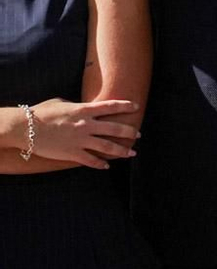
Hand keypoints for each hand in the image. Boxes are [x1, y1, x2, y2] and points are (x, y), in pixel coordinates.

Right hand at [13, 99, 140, 167]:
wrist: (25, 128)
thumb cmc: (41, 113)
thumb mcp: (61, 103)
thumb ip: (76, 105)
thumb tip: (84, 107)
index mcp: (83, 110)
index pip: (110, 106)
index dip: (126, 106)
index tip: (137, 107)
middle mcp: (85, 125)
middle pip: (115, 128)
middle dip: (130, 132)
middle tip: (138, 135)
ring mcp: (80, 140)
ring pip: (108, 147)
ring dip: (122, 151)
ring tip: (132, 153)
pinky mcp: (72, 153)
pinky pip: (91, 160)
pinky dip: (100, 164)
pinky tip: (107, 166)